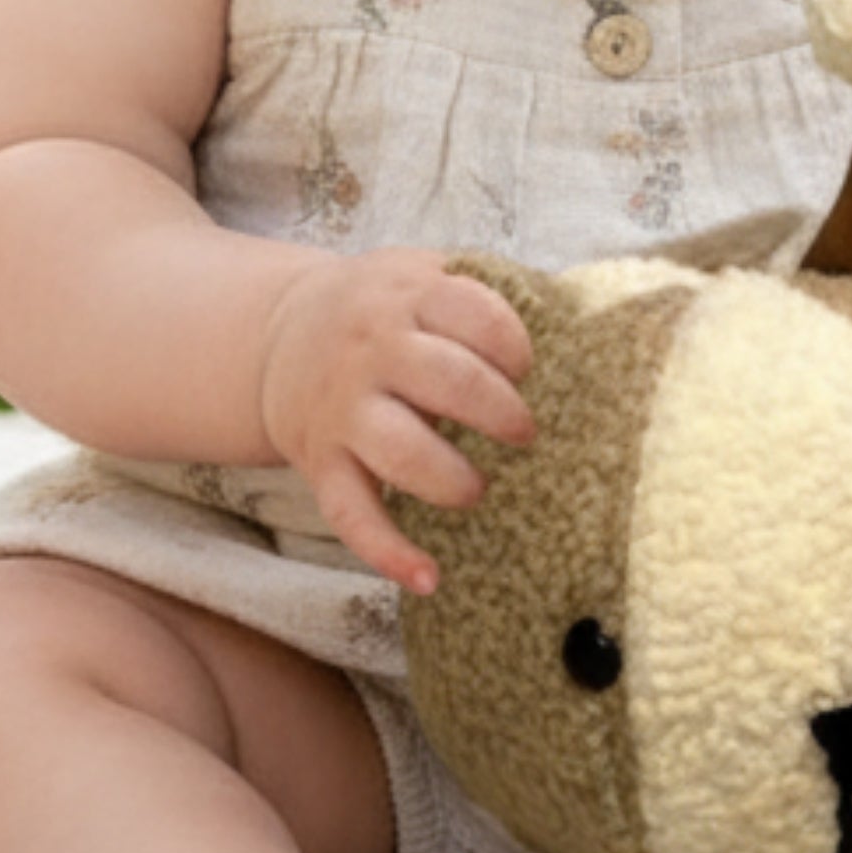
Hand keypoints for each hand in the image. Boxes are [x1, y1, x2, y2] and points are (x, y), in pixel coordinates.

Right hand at [255, 247, 534, 595]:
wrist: (278, 333)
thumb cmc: (381, 309)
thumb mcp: (421, 274)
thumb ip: (482, 290)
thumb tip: (573, 317)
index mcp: (408, 296)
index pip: (476, 315)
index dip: (514, 346)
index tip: (526, 369)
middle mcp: (373, 350)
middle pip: (448, 380)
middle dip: (500, 412)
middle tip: (523, 432)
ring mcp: (345, 409)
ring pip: (401, 450)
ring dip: (453, 479)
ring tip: (478, 488)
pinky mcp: (322, 462)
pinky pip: (350, 514)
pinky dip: (388, 553)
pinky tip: (428, 578)